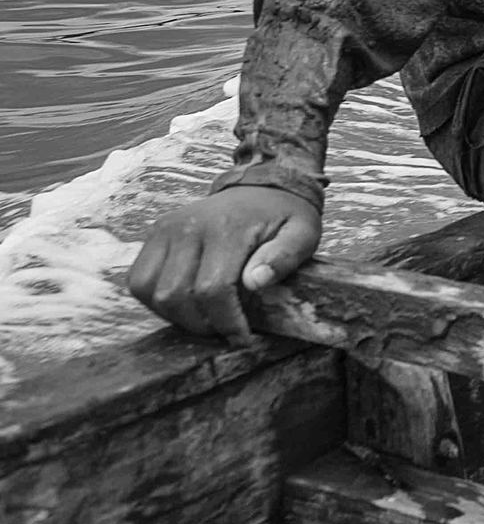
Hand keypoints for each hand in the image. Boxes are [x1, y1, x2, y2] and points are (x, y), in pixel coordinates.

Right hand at [126, 180, 322, 343]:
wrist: (262, 185)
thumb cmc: (284, 216)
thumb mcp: (303, 233)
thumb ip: (284, 257)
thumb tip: (256, 282)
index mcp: (227, 228)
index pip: (213, 289)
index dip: (226, 321)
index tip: (243, 338)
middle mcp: (189, 227)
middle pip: (175, 295)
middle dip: (201, 324)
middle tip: (225, 329)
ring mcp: (166, 229)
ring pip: (150, 291)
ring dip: (175, 315)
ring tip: (206, 317)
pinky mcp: (155, 233)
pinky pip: (139, 279)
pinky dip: (156, 300)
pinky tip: (186, 302)